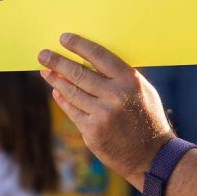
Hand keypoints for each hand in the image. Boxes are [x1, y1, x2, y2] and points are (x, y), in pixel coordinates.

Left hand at [38, 33, 174, 188]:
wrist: (153, 156)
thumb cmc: (147, 119)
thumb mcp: (143, 92)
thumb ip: (120, 77)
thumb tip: (89, 61)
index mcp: (130, 81)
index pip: (99, 56)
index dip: (79, 45)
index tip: (64, 39)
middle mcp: (116, 96)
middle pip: (79, 73)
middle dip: (57, 62)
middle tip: (43, 54)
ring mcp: (103, 114)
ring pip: (71, 92)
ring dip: (55, 80)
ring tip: (45, 71)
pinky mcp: (92, 130)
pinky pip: (71, 110)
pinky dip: (62, 99)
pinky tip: (56, 92)